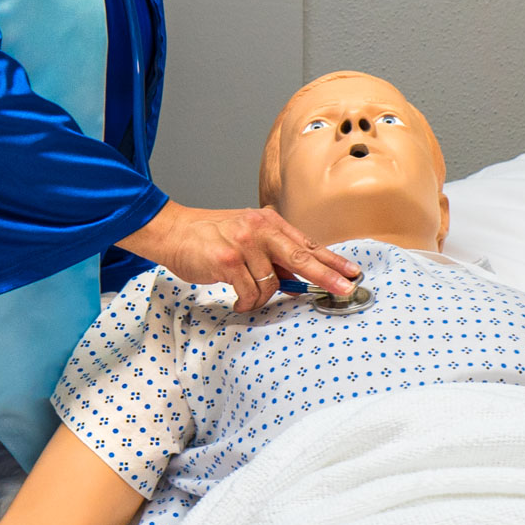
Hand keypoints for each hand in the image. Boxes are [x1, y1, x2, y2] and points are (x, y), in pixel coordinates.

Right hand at [116, 201, 360, 309]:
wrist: (172, 231)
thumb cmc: (210, 236)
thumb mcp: (246, 236)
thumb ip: (272, 253)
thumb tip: (299, 278)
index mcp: (268, 221)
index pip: (307, 243)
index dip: (332, 260)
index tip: (352, 272)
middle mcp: (259, 228)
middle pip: (302, 257)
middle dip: (327, 276)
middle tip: (346, 289)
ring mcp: (243, 243)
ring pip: (271, 284)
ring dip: (261, 298)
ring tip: (246, 296)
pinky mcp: (227, 259)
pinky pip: (249, 292)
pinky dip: (246, 302)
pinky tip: (237, 300)